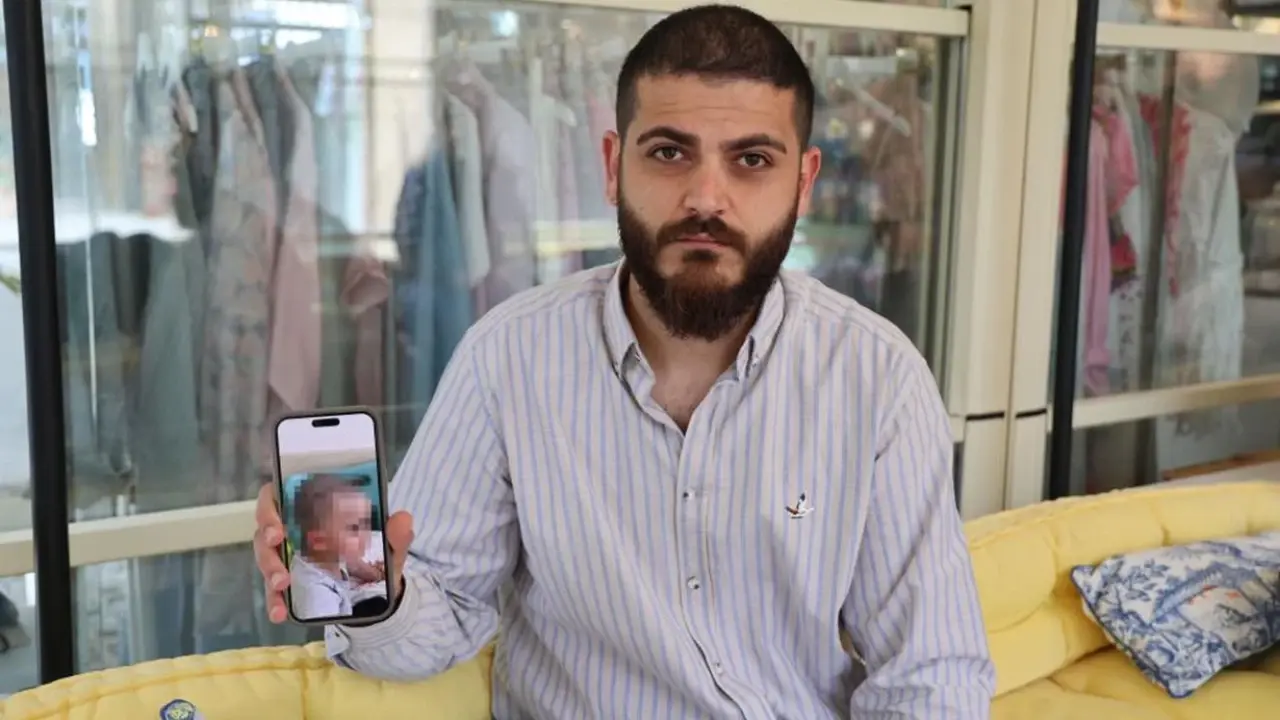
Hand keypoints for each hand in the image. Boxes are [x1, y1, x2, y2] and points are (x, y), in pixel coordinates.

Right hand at [253, 483, 415, 622]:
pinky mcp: (287, 582)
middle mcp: (294, 529)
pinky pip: (273, 591)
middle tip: (277, 543)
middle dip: (268, 534)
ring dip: (269, 569)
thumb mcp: (388, 546)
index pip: (281, 494)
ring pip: (265, 556)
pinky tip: (280, 613)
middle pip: (267, 525)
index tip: (279, 516)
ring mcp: (287, 556)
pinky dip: (274, 601)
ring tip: (282, 584)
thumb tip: (403, 518)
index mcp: (313, 509)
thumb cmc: (375, 556)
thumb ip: (396, 534)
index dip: (271, 502)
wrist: (375, 593)